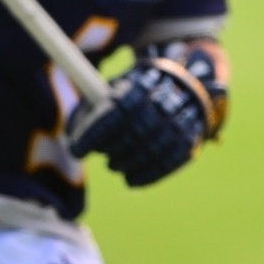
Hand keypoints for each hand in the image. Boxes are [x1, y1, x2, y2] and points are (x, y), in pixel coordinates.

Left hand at [66, 42, 228, 187]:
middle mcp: (164, 98)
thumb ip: (90, 109)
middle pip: (135, 131)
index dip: (94, 134)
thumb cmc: (135, 93)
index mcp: (140, 82)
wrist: (182, 86)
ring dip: (129, 164)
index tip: (78, 150)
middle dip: (114, 150)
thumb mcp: (113, 89)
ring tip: (115, 167)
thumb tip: (73, 136)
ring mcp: (180, 118)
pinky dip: (149, 176)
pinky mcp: (190, 137)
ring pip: (153, 148)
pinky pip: (170, 161)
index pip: (116, 111)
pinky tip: (132, 181)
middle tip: (105, 159)